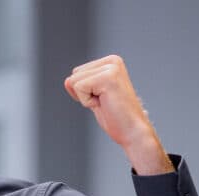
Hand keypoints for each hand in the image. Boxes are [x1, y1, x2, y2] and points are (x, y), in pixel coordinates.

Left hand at [64, 55, 172, 174]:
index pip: (76, 73)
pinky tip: (104, 104)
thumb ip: (80, 85)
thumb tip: (67, 81)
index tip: (102, 98)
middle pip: (74, 75)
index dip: (83, 91)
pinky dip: (87, 102)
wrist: (132, 131)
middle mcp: (113, 61)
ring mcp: (112, 68)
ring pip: (74, 81)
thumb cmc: (114, 116)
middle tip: (104, 101)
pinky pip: (79, 88)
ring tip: (105, 102)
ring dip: (85, 98)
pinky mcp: (108, 77)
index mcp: (110, 62)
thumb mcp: (93, 96)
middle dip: (83, 94)